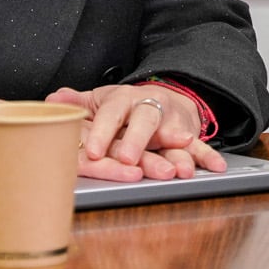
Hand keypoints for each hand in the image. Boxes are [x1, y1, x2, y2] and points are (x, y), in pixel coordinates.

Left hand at [46, 83, 225, 182]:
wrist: (163, 97)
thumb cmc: (125, 107)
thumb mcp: (100, 100)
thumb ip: (78, 103)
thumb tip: (53, 101)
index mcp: (122, 100)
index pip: (110, 114)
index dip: (102, 132)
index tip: (94, 151)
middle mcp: (148, 107)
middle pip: (144, 121)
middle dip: (138, 141)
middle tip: (129, 159)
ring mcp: (170, 122)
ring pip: (174, 137)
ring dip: (178, 154)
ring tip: (178, 170)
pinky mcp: (187, 135)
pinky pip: (200, 146)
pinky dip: (208, 157)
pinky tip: (215, 167)